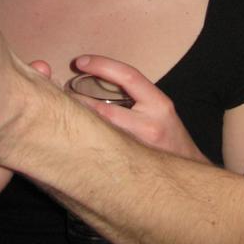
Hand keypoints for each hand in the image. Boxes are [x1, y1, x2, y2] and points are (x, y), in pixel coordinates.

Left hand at [72, 55, 207, 162]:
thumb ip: (136, 96)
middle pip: (104, 109)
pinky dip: (81, 143)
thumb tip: (98, 79)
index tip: (80, 61)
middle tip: (59, 93)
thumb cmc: (169, 140)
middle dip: (77, 100)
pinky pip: (98, 152)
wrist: (183, 182)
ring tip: (60, 113)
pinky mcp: (126, 171)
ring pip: (97, 133)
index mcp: (159, 105)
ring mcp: (137, 151)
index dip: (101, 65)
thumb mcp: (160, 110)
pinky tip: (68, 140)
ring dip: (76, 122)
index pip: (128, 75)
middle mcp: (148, 127)